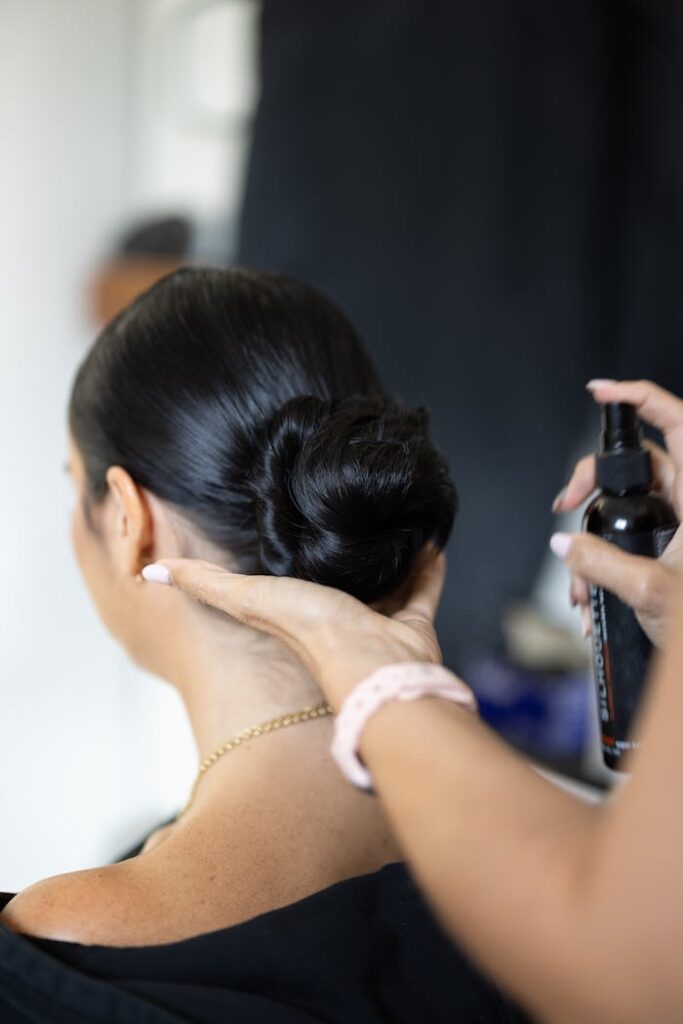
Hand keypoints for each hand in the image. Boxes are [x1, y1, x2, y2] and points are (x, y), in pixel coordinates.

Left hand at [142, 546, 446, 709]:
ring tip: (388, 523)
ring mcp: (378, 623)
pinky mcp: (414, 624)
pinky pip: (424, 588)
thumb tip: (150, 571)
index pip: (283, 587)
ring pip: (383, 584)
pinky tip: (430, 538)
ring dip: (385, 559)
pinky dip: (429, 566)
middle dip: (339, 558)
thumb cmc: (312, 634)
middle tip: (345, 520)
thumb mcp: (247, 597)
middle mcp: (337, 620)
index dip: (281, 564)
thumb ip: (205, 583)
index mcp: (297, 614)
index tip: (283, 530)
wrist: (374, 667)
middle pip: (336, 583)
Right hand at [552, 379, 682, 645]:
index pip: (677, 424)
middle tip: (564, 505)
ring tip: (578, 583)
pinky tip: (589, 598)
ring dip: (593, 541)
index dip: (640, 398)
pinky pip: (629, 542)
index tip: (600, 391)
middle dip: (590, 485)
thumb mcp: (650, 593)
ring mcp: (679, 531)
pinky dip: (603, 564)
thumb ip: (601, 564)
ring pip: (627, 511)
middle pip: (635, 467)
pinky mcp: (669, 554)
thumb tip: (565, 543)